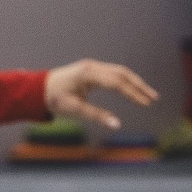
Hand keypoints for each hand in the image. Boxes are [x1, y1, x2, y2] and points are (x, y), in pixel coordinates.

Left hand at [43, 59, 158, 129]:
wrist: (38, 89)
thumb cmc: (55, 99)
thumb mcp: (74, 110)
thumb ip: (97, 116)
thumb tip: (117, 125)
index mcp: (88, 74)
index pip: (117, 83)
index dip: (133, 94)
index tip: (145, 104)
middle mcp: (92, 67)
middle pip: (123, 74)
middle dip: (139, 86)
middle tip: (153, 99)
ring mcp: (92, 66)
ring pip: (120, 72)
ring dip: (135, 82)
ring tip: (149, 95)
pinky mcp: (92, 70)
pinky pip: (113, 73)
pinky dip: (126, 81)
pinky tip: (134, 89)